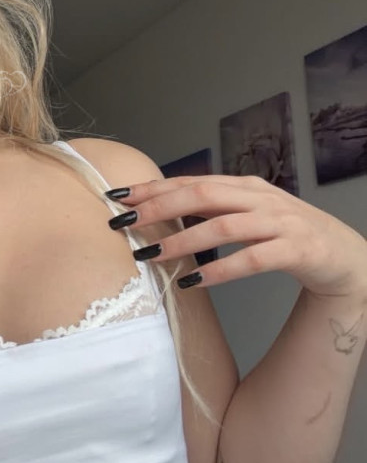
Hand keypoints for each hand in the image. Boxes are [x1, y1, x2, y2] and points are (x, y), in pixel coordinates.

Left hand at [107, 175, 366, 300]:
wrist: (348, 258)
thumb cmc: (288, 235)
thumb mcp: (249, 215)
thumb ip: (213, 209)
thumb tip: (160, 212)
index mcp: (245, 186)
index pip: (191, 181)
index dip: (154, 188)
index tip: (119, 196)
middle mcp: (261, 198)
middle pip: (202, 195)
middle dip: (160, 207)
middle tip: (125, 223)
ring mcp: (281, 222)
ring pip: (223, 226)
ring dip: (182, 241)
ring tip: (150, 255)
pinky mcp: (298, 250)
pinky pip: (253, 259)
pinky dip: (220, 270)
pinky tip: (194, 281)